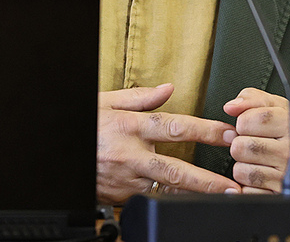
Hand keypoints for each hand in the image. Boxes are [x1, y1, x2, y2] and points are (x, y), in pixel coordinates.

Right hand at [97, 83, 240, 203]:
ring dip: (195, 193)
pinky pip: (152, 197)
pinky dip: (173, 198)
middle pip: (174, 169)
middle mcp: (131, 155)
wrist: (58, 151)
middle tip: (231, 183)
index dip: (203, 131)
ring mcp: (127, 179)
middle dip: (206, 178)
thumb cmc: (86, 125)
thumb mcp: (107, 102)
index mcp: (131, 127)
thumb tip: (168, 88)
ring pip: (166, 188)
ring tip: (222, 197)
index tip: (227, 133)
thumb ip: (141, 96)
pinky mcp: (122, 196)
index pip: (174, 127)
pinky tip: (192, 200)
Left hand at [222, 87, 289, 194]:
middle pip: (242, 146)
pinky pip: (248, 192)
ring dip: (242, 167)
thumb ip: (255, 100)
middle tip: (251, 145)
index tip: (247, 126)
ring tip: (256, 162)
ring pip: (242, 171)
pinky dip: (249, 186)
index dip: (243, 122)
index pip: (254, 118)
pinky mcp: (283, 196)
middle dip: (240, 145)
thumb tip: (230, 106)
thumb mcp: (283, 109)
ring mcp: (289, 176)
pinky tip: (261, 179)